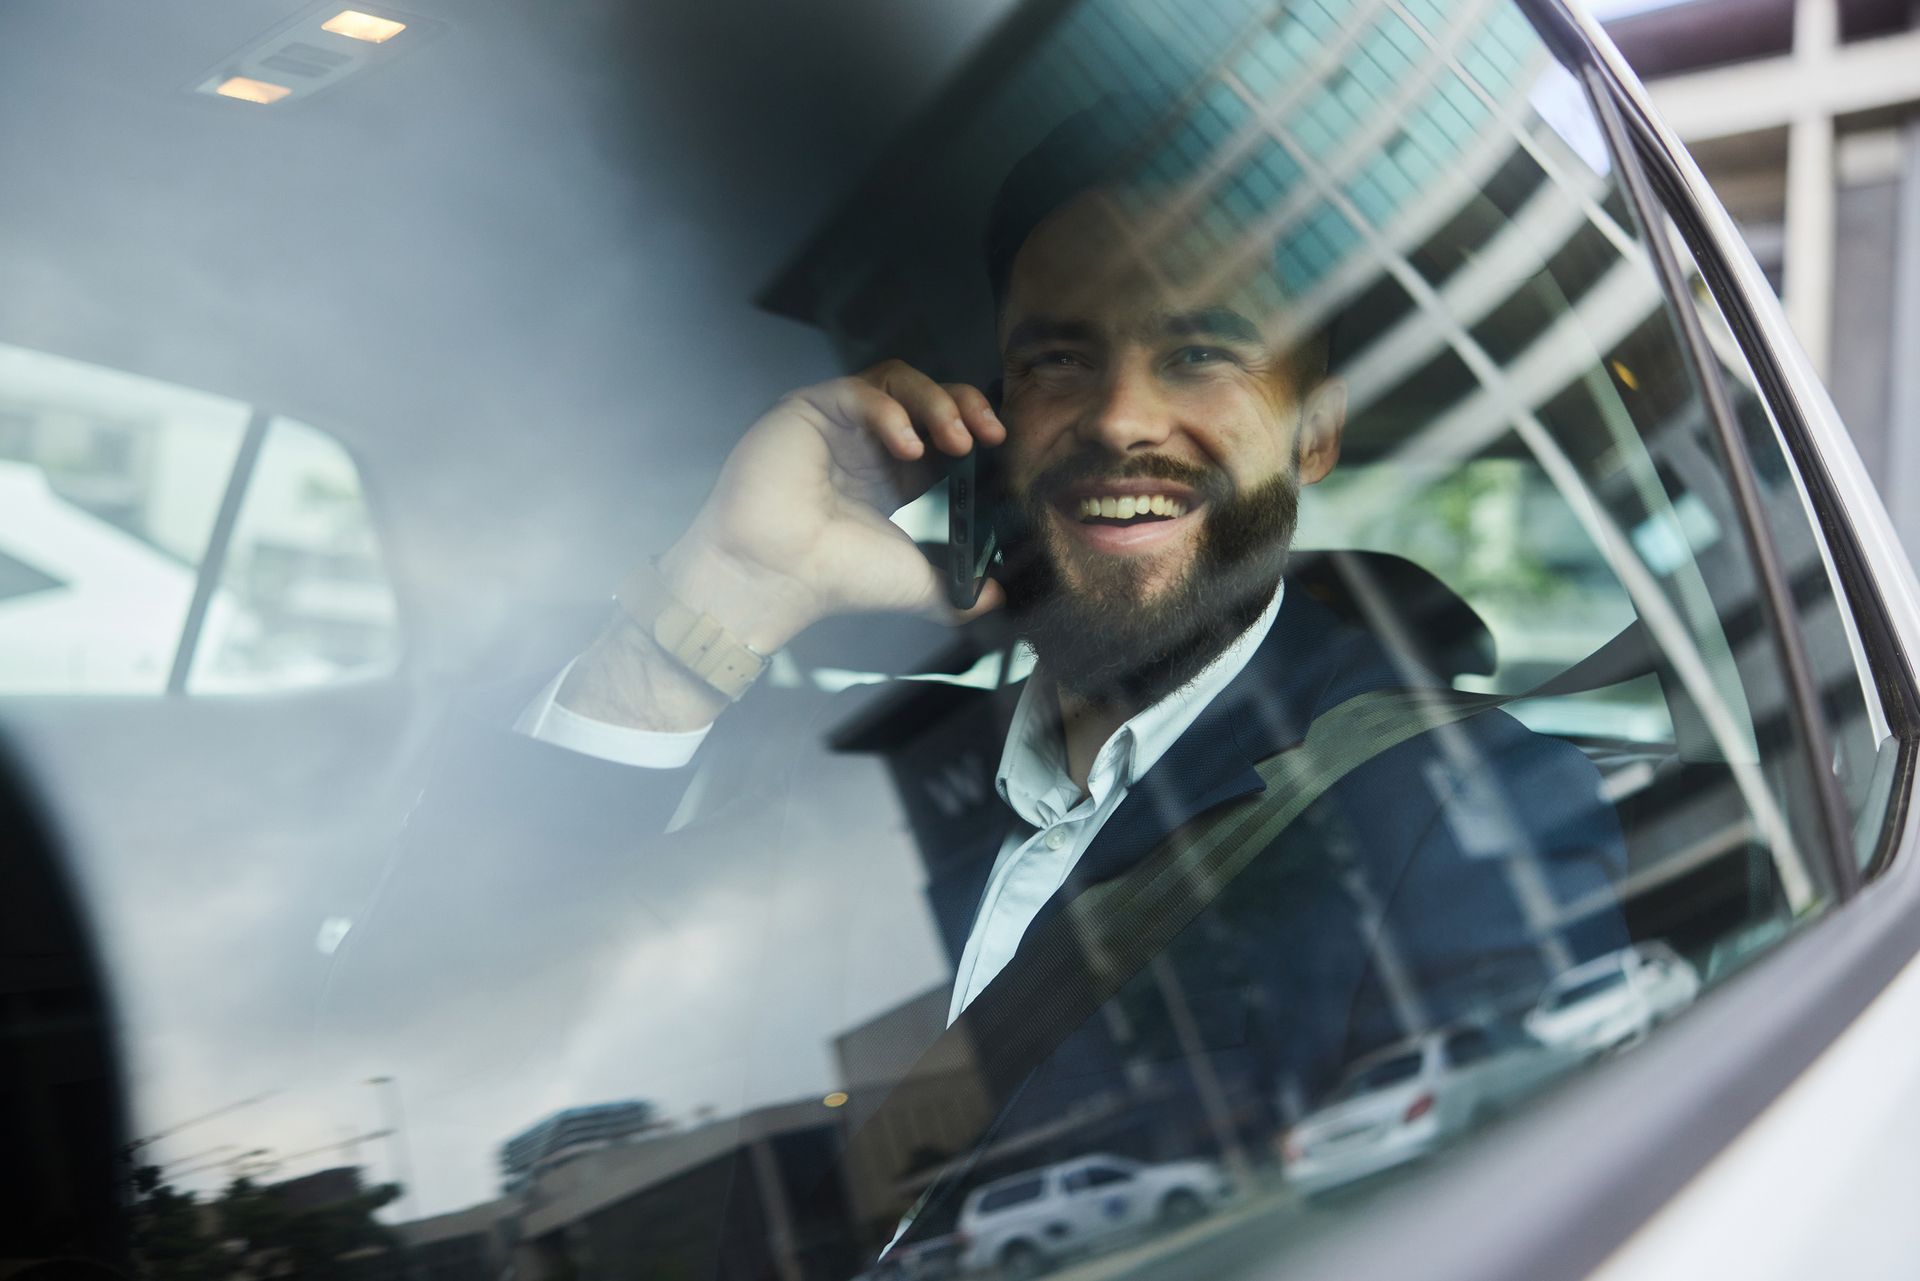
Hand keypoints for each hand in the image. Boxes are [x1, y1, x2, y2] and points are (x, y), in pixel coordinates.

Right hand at [660, 359, 1008, 648]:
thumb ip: (960, 590)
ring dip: (935, 401)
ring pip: (895, 379)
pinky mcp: (805, 409)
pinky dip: (890, 411)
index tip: (1001, 444)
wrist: (781, 577)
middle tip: (990, 433)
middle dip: (963, 404)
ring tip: (956, 439)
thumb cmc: (836, 577)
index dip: (974, 425)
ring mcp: (834, 421)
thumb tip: (999, 599)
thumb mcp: (917, 583)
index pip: (940, 426)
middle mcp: (862, 440)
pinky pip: (857, 390)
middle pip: (923, 392)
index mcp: (888, 471)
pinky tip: (908, 446)